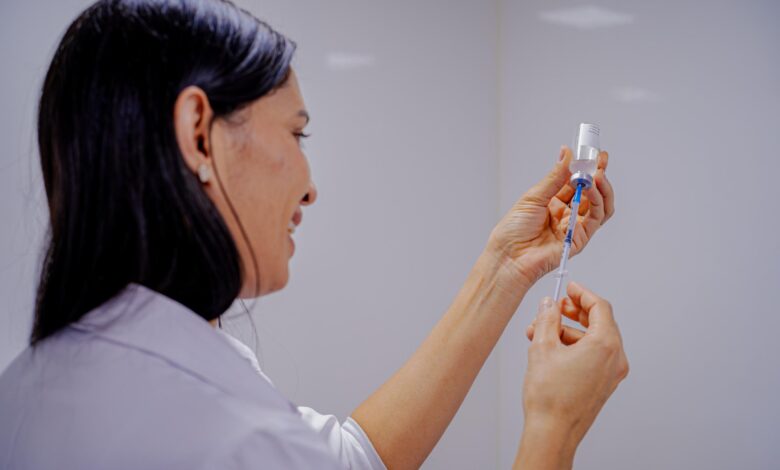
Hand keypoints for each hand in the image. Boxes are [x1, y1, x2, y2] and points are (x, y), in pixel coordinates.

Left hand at [486, 146, 613, 289]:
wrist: (509, 256)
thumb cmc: (513, 230)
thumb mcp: (534, 196)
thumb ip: (555, 177)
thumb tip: (566, 154)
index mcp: (553, 201)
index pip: (575, 181)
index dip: (585, 167)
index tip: (593, 152)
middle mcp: (566, 213)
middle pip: (590, 191)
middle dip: (598, 174)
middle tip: (601, 160)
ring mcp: (574, 226)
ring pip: (599, 204)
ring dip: (602, 187)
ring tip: (598, 174)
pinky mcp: (580, 238)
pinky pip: (596, 217)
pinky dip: (598, 200)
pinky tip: (592, 187)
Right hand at [522, 282, 628, 452]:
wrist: (552, 432)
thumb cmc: (550, 397)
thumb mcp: (543, 347)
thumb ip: (547, 319)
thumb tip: (549, 305)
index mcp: (606, 345)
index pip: (600, 307)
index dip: (582, 294)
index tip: (569, 288)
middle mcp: (615, 359)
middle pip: (599, 323)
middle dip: (573, 313)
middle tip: (555, 308)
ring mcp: (611, 373)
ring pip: (593, 340)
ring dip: (568, 332)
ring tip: (541, 333)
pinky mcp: (603, 384)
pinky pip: (592, 355)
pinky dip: (574, 347)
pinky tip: (551, 349)